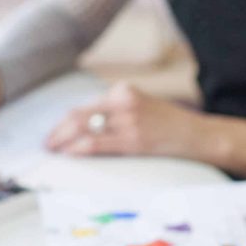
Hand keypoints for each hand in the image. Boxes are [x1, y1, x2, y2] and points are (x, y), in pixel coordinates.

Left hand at [46, 84, 208, 157]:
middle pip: (78, 115)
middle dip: (58, 131)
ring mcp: (128, 120)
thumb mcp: (143, 106)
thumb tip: (91, 126)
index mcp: (124, 91)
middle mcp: (123, 101)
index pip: (85, 106)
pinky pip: (96, 143)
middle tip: (47, 145)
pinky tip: (68, 154)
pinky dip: (78, 148)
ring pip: (83, 128)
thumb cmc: (171, 125)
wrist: (198, 135)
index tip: (55, 133)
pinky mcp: (133, 139)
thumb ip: (119, 110)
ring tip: (54, 152)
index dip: (65, 121)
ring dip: (63, 141)